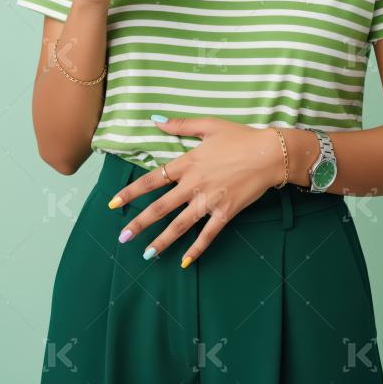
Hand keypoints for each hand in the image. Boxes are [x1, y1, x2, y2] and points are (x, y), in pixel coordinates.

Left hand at [107, 117, 284, 266]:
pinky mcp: (226, 213)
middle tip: (123, 237)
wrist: (270, 153)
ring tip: (146, 254)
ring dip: (162, 241)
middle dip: (140, 223)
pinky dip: (196, 249)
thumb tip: (156, 121)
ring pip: (180, 225)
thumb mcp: (209, 125)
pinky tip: (184, 262)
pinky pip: (208, 235)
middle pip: (161, 207)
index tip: (113, 204)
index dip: (131, 192)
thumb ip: (181, 125)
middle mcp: (194, 185)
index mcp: (187, 163)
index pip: (152, 180)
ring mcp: (209, 201)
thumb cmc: (240, 137)